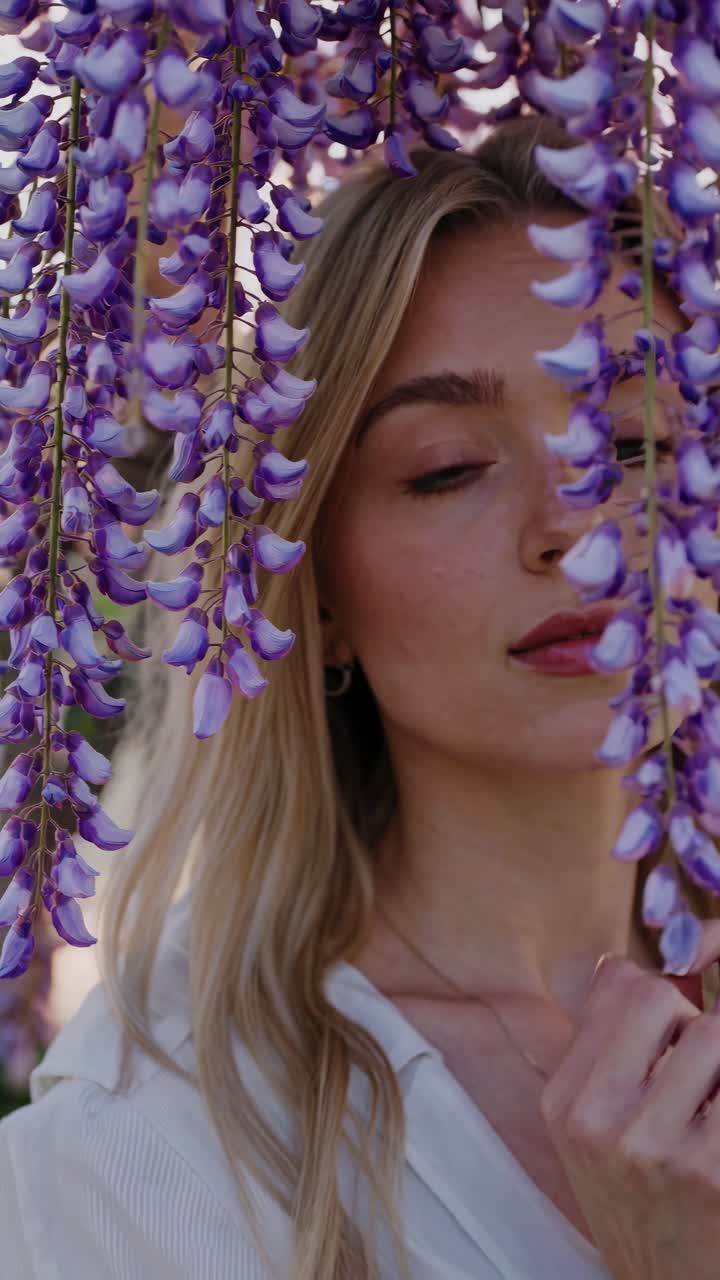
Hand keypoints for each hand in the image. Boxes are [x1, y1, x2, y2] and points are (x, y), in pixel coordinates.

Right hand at [539, 922, 719, 1279]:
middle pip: (658, 996)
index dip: (660, 996)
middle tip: (697, 1072)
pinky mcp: (709, 1171)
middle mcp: (596, 1119)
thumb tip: (630, 965)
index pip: (617, 983)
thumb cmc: (644, 1203)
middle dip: (691, 1021)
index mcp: (565, 1099)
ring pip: (713, 1034)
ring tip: (710, 1105)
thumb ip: (613, 1044)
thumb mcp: (599, 1130)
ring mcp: (653, 1147)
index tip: (673, 1034)